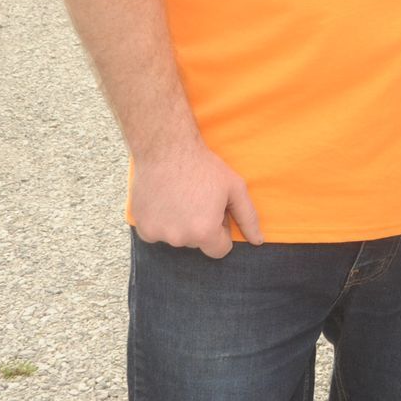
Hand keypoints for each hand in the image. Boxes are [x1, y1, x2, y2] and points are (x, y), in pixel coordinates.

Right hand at [130, 142, 262, 258]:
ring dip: (181, 225)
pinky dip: (162, 221)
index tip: (217, 212)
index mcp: (204, 232)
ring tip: (181, 198)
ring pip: (177, 238)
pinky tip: (165, 201)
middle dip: (201, 227)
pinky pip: (157, 233)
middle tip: (199, 200)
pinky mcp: (142, 228)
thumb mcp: (235, 189)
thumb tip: (258, 241)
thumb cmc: (205, 168)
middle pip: (198, 243)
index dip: (222, 230)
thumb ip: (248, 218)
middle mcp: (180, 238)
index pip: (220, 250)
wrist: (166, 150)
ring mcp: (157, 234)